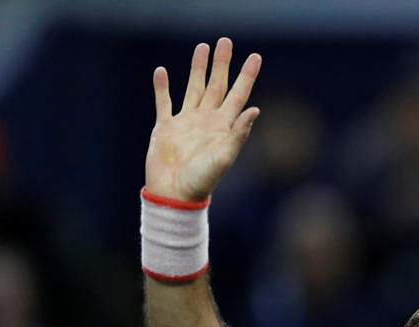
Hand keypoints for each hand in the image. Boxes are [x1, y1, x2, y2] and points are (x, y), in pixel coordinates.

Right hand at [145, 38, 260, 201]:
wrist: (175, 194)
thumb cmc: (203, 180)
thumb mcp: (225, 157)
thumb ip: (239, 134)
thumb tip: (255, 109)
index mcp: (224, 127)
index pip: (239, 94)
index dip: (247, 76)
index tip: (255, 57)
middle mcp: (207, 121)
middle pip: (217, 85)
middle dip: (222, 64)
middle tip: (226, 41)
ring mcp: (186, 122)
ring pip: (194, 88)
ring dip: (198, 68)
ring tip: (202, 47)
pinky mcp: (165, 128)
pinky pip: (164, 103)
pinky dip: (162, 87)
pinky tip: (162, 72)